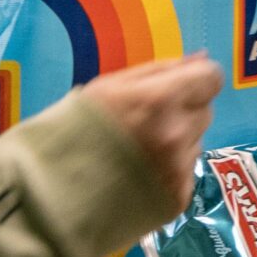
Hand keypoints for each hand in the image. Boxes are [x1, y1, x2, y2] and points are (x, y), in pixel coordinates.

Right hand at [80, 56, 222, 214]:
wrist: (46, 197)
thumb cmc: (69, 132)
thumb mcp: (107, 87)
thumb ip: (160, 71)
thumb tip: (201, 58)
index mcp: (159, 100)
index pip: (210, 78)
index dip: (196, 80)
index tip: (179, 87)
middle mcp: (177, 134)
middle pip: (204, 110)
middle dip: (183, 111)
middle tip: (146, 122)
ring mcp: (179, 169)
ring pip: (195, 142)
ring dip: (177, 141)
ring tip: (136, 152)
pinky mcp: (178, 198)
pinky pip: (186, 172)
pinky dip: (170, 170)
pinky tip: (138, 175)